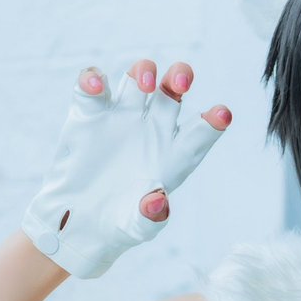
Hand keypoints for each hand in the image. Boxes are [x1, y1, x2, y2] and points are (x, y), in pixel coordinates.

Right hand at [21, 60, 231, 278]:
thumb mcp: (136, 228)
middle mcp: (153, 130)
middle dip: (180, 77)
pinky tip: (97, 86)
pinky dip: (94, 79)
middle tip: (182, 81)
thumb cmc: (118, 225)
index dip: (213, 121)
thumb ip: (149, 217)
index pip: (200, 132)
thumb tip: (157, 201)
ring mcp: (122, 118)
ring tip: (145, 86)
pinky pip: (93, 86)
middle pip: (173, 90)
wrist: (78, 222)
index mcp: (175, 155)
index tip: (222, 115)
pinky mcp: (89, 115)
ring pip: (139, 77)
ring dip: (145, 72)